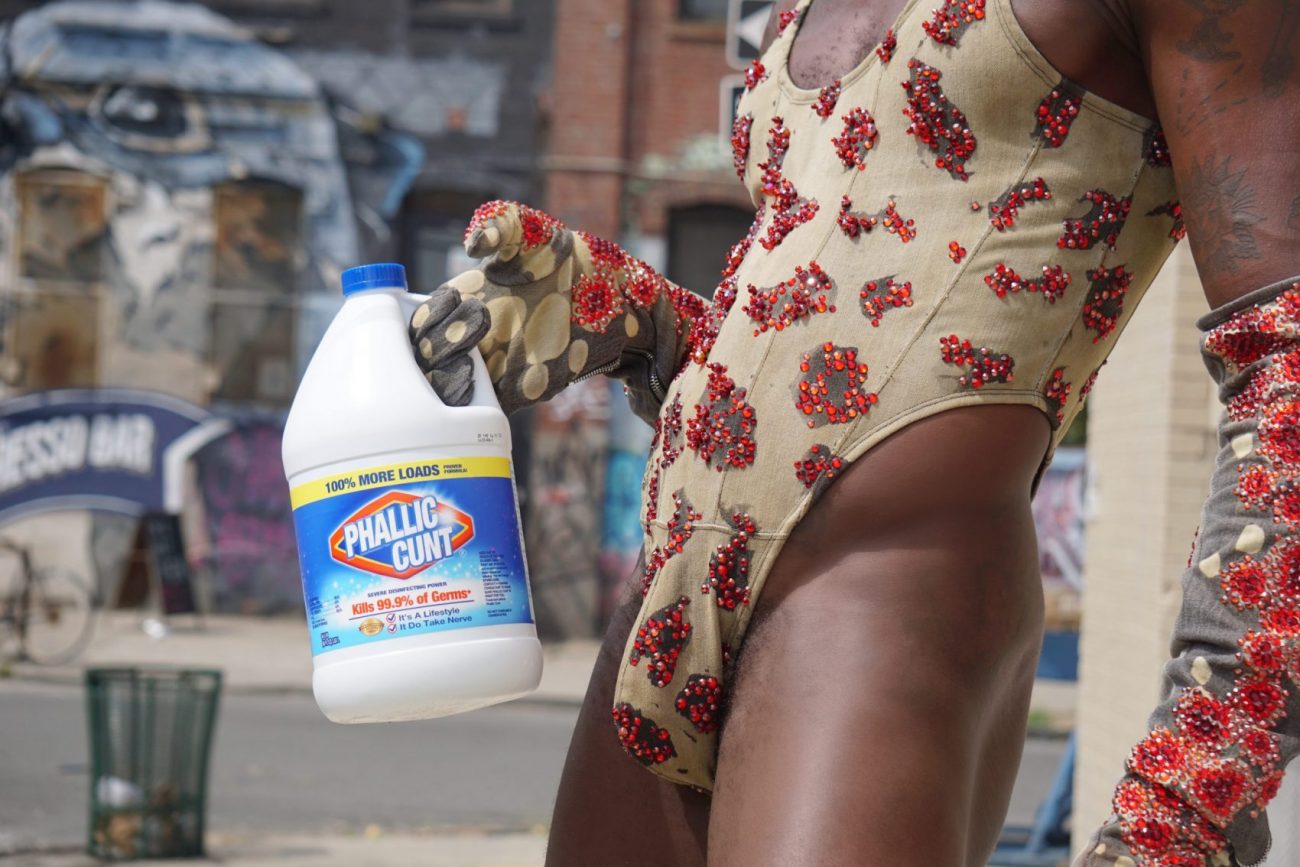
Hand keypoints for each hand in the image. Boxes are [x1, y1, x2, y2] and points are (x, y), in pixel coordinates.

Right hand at [409, 201, 702, 420]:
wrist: (612, 294)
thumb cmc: (563, 256)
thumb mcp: (528, 228)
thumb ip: (498, 222)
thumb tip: (472, 244)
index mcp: (459, 303)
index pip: (419, 323)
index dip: (425, 318)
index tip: (454, 301)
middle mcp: (470, 338)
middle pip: (425, 360)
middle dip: (437, 346)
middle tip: (475, 322)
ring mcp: (493, 366)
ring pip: (446, 392)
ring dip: (447, 382)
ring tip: (467, 362)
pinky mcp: (520, 390)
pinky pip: (482, 410)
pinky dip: (472, 406)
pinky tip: (479, 387)